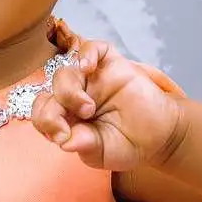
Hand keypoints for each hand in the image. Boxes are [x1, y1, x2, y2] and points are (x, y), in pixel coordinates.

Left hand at [30, 38, 184, 172]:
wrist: (159, 136)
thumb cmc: (128, 145)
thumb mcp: (101, 153)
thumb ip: (83, 146)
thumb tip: (64, 141)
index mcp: (66, 119)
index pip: (42, 113)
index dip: (45, 122)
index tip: (62, 136)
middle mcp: (73, 96)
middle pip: (47, 92)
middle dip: (54, 108)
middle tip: (78, 121)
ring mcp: (91, 78)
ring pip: (64, 72)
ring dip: (69, 90)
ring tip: (88, 108)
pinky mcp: (110, 64)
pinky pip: (91, 48)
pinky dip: (86, 53)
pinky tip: (88, 67)